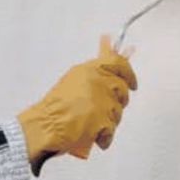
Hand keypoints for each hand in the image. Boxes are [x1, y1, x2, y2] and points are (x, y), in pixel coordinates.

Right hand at [17, 35, 137, 170]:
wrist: (46, 124)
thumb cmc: (56, 104)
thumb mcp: (75, 76)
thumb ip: (96, 66)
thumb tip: (110, 44)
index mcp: (91, 69)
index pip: (119, 63)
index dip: (128, 72)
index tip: (132, 81)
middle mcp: (99, 83)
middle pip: (122, 89)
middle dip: (118, 99)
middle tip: (105, 105)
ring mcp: (103, 103)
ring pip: (118, 112)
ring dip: (108, 119)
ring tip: (91, 120)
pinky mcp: (103, 122)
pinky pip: (111, 130)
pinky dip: (103, 136)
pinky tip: (93, 134)